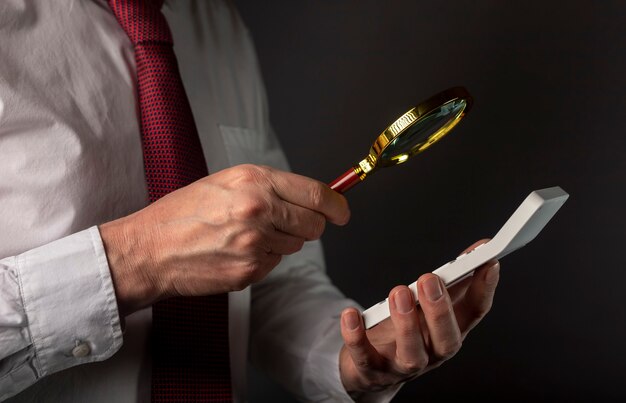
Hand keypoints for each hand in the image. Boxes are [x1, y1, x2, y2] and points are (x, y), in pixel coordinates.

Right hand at [99, 164, 349, 315]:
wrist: (150, 250)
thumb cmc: (182, 213)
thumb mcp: (226, 182)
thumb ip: (269, 187)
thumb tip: (309, 199)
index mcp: (254, 181)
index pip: (316, 195)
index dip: (336, 205)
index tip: (342, 211)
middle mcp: (259, 210)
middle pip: (313, 225)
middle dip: (310, 225)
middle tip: (288, 223)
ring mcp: (255, 244)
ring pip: (295, 246)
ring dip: (281, 241)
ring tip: (246, 235)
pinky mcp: (250, 272)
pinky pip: (274, 264)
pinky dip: (263, 259)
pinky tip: (235, 252)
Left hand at [339, 240, 498, 394]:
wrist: (371, 370)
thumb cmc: (405, 331)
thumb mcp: (430, 305)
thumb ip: (453, 280)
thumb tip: (478, 249)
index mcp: (448, 331)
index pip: (474, 313)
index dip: (484, 289)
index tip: (488, 263)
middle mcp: (431, 352)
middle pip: (446, 339)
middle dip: (440, 310)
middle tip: (430, 280)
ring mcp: (401, 365)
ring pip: (411, 354)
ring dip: (406, 324)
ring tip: (399, 293)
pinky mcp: (371, 370)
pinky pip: (364, 357)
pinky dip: (357, 337)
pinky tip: (352, 314)